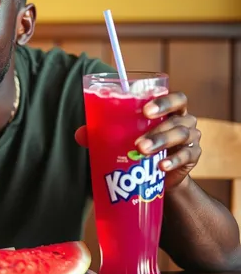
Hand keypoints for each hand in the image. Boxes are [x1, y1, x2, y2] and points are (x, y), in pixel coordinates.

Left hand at [75, 91, 201, 190]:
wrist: (160, 175)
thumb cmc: (141, 144)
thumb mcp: (125, 135)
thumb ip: (104, 131)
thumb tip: (79, 134)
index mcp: (169, 109)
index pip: (176, 98)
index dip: (164, 101)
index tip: (146, 110)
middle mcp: (184, 120)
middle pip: (179, 119)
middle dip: (158, 128)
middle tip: (138, 140)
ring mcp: (191, 139)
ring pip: (180, 136)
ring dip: (160, 142)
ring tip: (141, 151)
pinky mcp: (192, 157)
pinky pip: (186, 156)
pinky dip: (173, 161)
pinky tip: (161, 166)